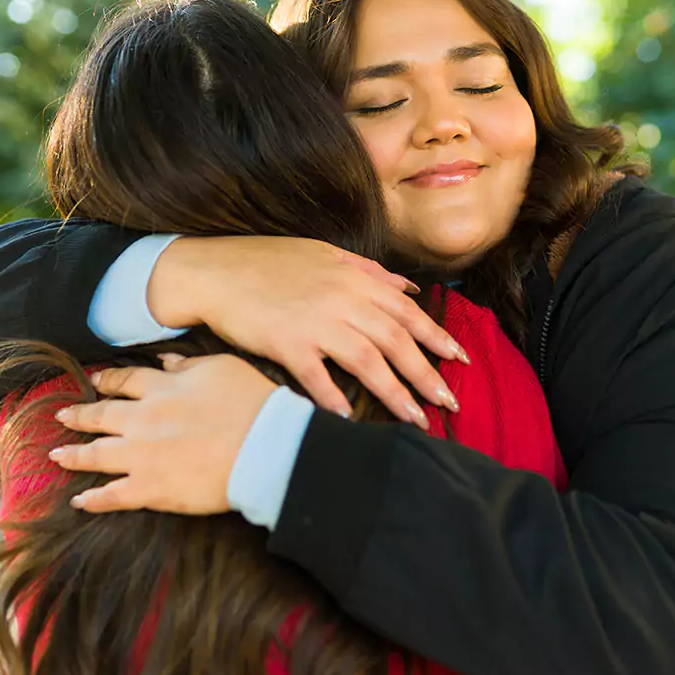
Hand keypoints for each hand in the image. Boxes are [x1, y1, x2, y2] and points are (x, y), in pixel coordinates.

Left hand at [51, 354, 274, 513]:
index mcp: (162, 389)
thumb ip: (188, 365)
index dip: (107, 381)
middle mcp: (144, 420)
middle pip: (101, 416)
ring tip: (57, 456)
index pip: (124, 381)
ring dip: (74, 456)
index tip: (94, 382)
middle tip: (62, 416)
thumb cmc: (252, 404)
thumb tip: (167, 362)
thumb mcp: (222, 368)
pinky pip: (113, 496)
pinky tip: (79, 502)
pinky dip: (93, 500)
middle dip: (78, 416)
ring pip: (96, 455)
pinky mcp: (151, 489)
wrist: (265, 447)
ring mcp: (143, 456)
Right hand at [147, 235, 464, 423]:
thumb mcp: (325, 254)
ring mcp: (315, 321)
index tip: (461, 360)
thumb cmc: (268, 262)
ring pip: (368, 361)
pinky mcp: (286, 343)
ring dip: (396, 393)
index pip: (408, 311)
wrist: (213, 270)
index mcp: (355, 279)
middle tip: (450, 403)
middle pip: (397, 340)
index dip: (437, 337)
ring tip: (416, 420)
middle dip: (427, 374)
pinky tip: (351, 420)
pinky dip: (336, 399)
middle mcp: (342, 299)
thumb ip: (370, 272)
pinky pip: (318, 377)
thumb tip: (409, 287)